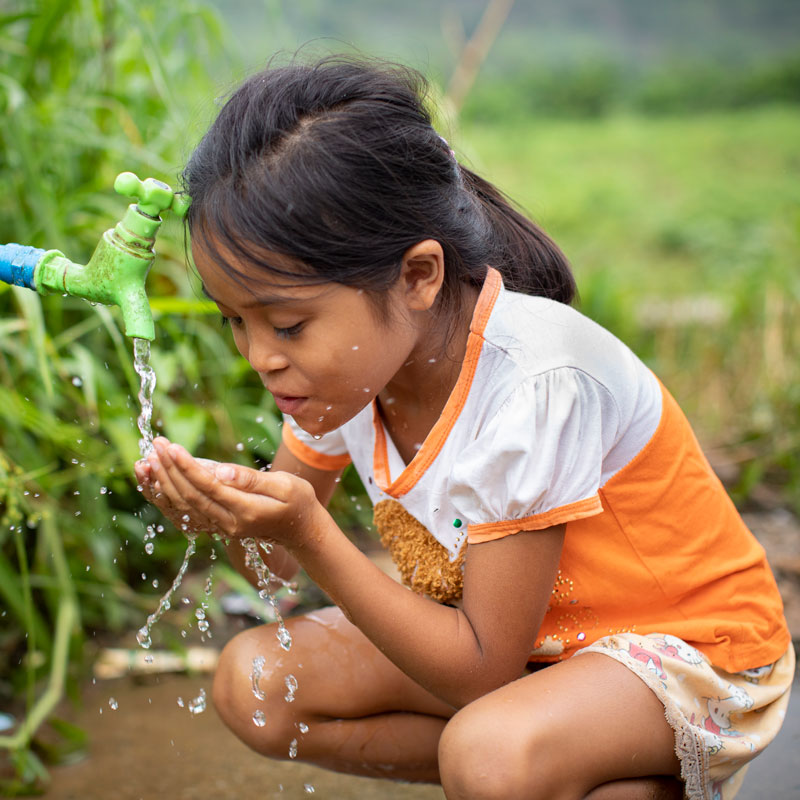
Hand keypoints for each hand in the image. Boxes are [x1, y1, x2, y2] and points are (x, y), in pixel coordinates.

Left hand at [135, 437, 325, 547]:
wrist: (300, 529)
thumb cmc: (298, 501)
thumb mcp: (286, 485)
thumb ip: (252, 479)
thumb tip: (222, 471)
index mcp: (246, 512)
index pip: (208, 487)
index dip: (187, 467)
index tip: (171, 446)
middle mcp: (228, 524)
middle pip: (190, 496)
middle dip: (169, 469)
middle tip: (156, 444)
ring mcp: (219, 528)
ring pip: (181, 507)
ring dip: (160, 483)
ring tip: (146, 460)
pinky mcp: (214, 525)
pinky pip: (182, 513)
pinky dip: (164, 497)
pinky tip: (152, 480)